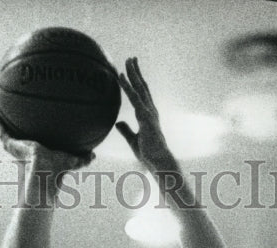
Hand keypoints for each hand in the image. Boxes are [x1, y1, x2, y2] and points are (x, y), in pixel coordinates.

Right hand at [0, 115, 93, 174]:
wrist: (46, 170)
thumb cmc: (59, 171)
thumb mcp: (73, 161)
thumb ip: (82, 159)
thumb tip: (93, 156)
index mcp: (38, 155)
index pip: (33, 147)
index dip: (31, 141)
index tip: (31, 132)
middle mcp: (25, 153)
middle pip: (18, 142)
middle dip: (15, 134)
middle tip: (12, 122)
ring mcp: (17, 149)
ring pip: (7, 137)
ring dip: (2, 127)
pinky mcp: (11, 146)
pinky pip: (2, 133)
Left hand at [116, 58, 172, 172]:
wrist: (158, 161)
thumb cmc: (148, 154)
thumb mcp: (133, 141)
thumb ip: (126, 131)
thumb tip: (117, 123)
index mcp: (148, 115)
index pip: (142, 94)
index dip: (138, 82)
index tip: (133, 70)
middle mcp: (150, 110)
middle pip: (142, 86)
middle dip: (137, 72)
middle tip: (131, 58)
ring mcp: (149, 112)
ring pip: (139, 88)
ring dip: (133, 73)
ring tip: (127, 61)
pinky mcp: (145, 116)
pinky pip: (134, 98)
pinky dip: (127, 86)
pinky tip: (121, 77)